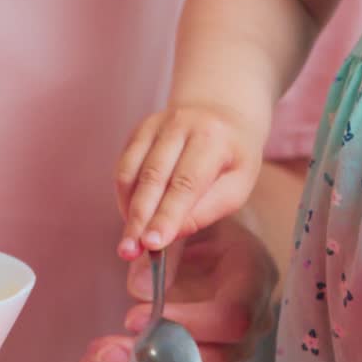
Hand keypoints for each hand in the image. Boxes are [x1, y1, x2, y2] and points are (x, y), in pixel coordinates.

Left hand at [79, 218, 277, 361]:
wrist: (223, 235)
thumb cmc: (211, 219)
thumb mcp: (194, 216)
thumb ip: (171, 244)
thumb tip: (138, 289)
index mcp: (254, 277)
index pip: (232, 316)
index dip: (186, 323)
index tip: (134, 316)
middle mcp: (253, 318)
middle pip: (215, 357)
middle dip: (157, 358)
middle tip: (105, 350)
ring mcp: (235, 341)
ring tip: (97, 357)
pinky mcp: (213, 349)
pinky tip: (105, 359)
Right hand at [115, 107, 263, 255]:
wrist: (221, 111)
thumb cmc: (232, 156)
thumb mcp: (237, 184)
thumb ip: (207, 209)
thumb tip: (172, 234)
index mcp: (213, 138)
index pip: (186, 183)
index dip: (167, 214)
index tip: (153, 244)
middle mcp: (182, 124)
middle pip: (154, 176)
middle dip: (140, 217)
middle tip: (129, 250)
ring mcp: (157, 122)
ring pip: (134, 169)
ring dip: (128, 209)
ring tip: (127, 242)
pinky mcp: (141, 128)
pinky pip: (125, 164)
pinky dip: (124, 194)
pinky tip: (130, 216)